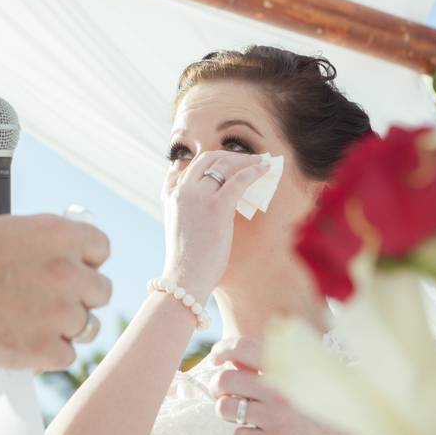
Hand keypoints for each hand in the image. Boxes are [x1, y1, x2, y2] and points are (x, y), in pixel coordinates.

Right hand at [0, 214, 111, 370]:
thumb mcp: (11, 231)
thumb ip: (47, 241)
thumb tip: (73, 248)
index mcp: (59, 235)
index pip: (101, 248)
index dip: (87, 260)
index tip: (74, 268)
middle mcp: (67, 271)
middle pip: (101, 291)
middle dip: (81, 296)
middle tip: (53, 301)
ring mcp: (59, 312)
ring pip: (87, 326)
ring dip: (68, 327)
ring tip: (37, 324)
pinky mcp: (45, 348)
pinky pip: (65, 355)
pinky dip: (47, 354)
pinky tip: (24, 343)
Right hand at [162, 151, 268, 297]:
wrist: (184, 279)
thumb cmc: (186, 261)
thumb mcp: (181, 228)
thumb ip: (189, 210)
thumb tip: (212, 204)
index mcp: (169, 196)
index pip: (184, 166)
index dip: (207, 162)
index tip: (222, 162)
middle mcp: (181, 191)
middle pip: (206, 159)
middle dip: (228, 156)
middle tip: (245, 160)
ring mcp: (197, 196)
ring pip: (223, 165)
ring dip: (244, 160)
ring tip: (260, 162)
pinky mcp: (216, 206)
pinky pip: (239, 179)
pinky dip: (254, 170)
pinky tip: (265, 169)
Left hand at [210, 338, 396, 434]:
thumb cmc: (339, 412)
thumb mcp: (316, 377)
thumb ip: (283, 365)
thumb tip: (244, 358)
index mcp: (290, 367)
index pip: (241, 347)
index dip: (222, 351)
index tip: (216, 358)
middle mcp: (281, 388)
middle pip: (224, 379)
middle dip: (217, 387)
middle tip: (224, 394)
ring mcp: (277, 417)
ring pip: (225, 408)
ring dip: (227, 412)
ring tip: (241, 415)